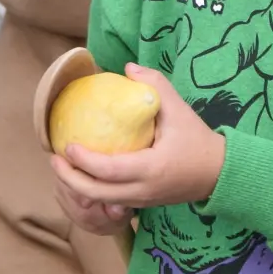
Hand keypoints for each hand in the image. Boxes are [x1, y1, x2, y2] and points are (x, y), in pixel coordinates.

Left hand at [50, 67, 225, 216]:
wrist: (218, 174)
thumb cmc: (198, 140)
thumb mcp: (179, 109)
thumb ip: (155, 85)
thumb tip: (127, 67)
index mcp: (151, 168)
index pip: (109, 169)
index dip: (84, 161)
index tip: (68, 146)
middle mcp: (143, 190)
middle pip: (96, 193)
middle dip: (69, 179)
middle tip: (54, 159)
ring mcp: (141, 202)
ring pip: (100, 202)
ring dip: (77, 187)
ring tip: (62, 167)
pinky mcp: (141, 205)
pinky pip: (109, 203)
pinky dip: (91, 192)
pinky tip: (81, 176)